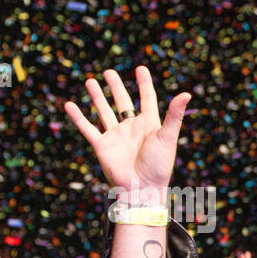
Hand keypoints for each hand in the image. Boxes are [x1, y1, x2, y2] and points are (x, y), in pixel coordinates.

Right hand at [63, 66, 190, 202]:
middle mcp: (132, 128)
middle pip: (123, 102)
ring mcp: (116, 136)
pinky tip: (69, 104)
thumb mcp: (167, 137)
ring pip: (104, 111)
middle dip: (116, 87)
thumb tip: (186, 93)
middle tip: (109, 72)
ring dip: (97, 97)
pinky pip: (87, 128)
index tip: (140, 68)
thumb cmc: (159, 165)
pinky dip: (78, 117)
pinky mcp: (102, 146)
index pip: (147, 99)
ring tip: (90, 81)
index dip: (144, 84)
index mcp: (149, 125)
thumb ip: (174, 115)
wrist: (141, 189)